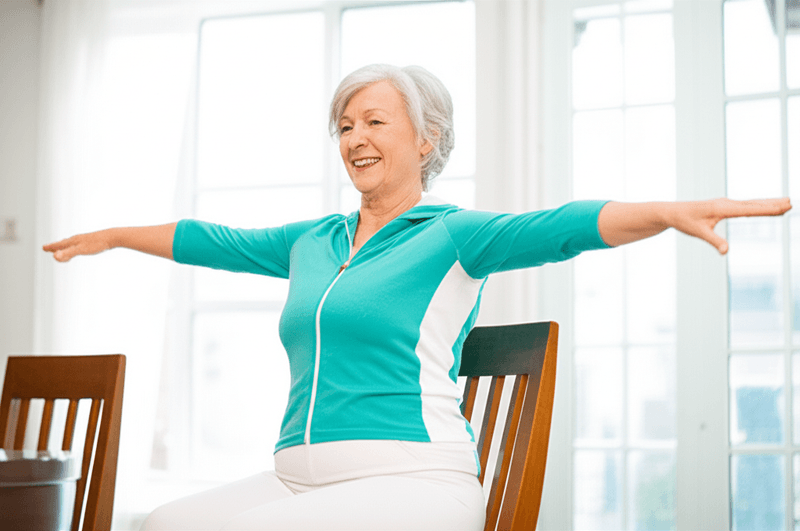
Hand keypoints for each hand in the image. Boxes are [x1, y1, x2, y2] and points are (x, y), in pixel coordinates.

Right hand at [43, 230, 112, 261]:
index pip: (59, 244)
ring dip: (65, 247)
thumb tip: (55, 256)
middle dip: (56, 246)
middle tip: (48, 248)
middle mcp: (78, 239)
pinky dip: (75, 247)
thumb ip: (68, 253)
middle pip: (64, 243)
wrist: (113, 237)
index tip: (43, 248)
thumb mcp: (80, 250)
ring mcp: (85, 240)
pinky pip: (80, 245)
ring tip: (61, 249)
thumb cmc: (97, 243)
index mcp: (73, 241)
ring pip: (72, 244)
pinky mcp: (93, 242)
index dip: (51, 247)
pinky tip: (79, 248)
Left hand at [667, 197, 791, 253]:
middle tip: (791, 203)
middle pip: (754, 204)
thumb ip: (714, 241)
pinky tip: (766, 205)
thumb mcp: (698, 233)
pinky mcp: (724, 206)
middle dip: (773, 204)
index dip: (766, 209)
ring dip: (768, 203)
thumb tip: (725, 252)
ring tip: (786, 202)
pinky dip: (758, 205)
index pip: (748, 210)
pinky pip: (745, 205)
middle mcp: (726, 203)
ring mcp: (725, 203)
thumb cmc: (685, 222)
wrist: (673, 212)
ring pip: (751, 203)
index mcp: (722, 208)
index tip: (783, 207)